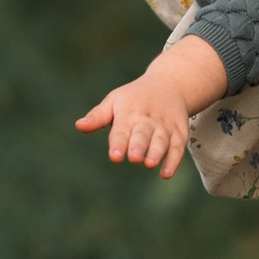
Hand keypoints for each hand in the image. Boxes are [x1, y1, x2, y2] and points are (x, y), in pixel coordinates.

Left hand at [76, 38, 226, 175]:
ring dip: (156, 152)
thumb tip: (79, 126)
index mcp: (128, 112)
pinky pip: (178, 147)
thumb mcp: (114, 101)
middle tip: (133, 157)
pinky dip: (174, 160)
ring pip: (161, 139)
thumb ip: (98, 116)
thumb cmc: (135, 97)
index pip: (121, 129)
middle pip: (143, 133)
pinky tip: (166, 174)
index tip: (114, 156)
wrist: (170, 84)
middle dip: (138, 145)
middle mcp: (147, 119)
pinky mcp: (179, 132)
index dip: (118, 143)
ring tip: (149, 164)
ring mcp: (165, 126)